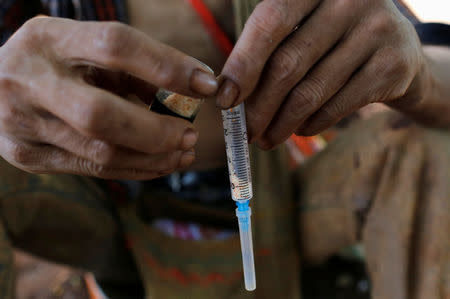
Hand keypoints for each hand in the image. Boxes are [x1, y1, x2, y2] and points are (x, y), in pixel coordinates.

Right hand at [0, 17, 217, 178]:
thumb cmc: (53, 61)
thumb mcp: (83, 47)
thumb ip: (130, 67)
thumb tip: (187, 93)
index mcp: (50, 39)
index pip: (115, 46)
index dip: (166, 66)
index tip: (205, 84)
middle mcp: (29, 81)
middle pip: (102, 116)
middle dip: (157, 132)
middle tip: (190, 136)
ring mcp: (23, 124)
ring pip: (102, 154)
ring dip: (154, 158)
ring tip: (183, 153)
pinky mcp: (27, 156)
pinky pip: (93, 171)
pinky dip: (135, 169)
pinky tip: (160, 164)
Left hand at [217, 0, 423, 148]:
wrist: (396, 49)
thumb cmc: (330, 41)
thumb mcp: (300, 30)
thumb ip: (265, 51)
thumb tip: (226, 93)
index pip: (269, 22)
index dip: (243, 64)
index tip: (225, 100)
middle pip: (287, 63)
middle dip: (259, 107)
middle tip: (247, 132)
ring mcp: (376, 28)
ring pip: (310, 92)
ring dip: (281, 125)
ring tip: (267, 140)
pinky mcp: (393, 64)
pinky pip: (337, 106)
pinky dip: (311, 125)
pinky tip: (299, 131)